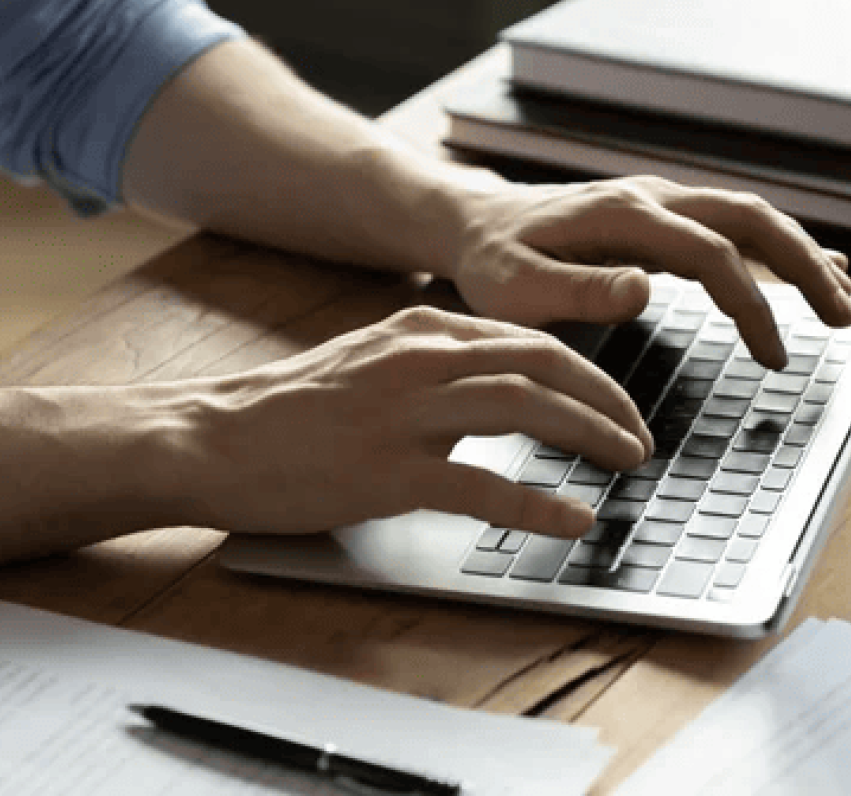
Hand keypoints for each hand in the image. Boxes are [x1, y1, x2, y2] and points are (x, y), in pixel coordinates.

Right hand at [153, 306, 654, 537]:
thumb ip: (432, 366)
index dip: (588, 371)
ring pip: (525, 408)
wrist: (210, 436)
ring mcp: (405, 414)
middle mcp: (420, 360)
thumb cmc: (286, 410)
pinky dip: (538, 503)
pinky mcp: (387, 471)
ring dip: (590, 435)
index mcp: (419, 331)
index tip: (617, 402)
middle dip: (607, 398)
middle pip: (543, 364)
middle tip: (640, 436)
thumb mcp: (368, 362)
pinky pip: (482, 486)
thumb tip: (497, 389)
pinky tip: (573, 519)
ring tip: (627, 463)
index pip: (528, 340)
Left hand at [449, 175, 850, 368]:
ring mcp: (659, 201)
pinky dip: (778, 247)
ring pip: (751, 216)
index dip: (751, 303)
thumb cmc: (489, 263)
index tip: (775, 355)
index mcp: (621, 215)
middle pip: (752, 218)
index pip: (711, 254)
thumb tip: (643, 288)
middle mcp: (650, 196)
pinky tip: (818, 266)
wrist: (471, 223)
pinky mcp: (660, 216)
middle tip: (846, 319)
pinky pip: (732, 224)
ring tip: (843, 303)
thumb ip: (577, 290)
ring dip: (802, 255)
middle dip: (805, 266)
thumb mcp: (516, 288)